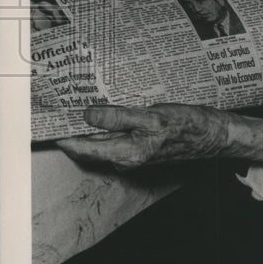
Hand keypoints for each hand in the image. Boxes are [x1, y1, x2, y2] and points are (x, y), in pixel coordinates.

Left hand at [57, 103, 230, 170]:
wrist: (214, 136)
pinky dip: (106, 126)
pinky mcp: (141, 147)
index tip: (47, 121)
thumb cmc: (187, 126)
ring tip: (75, 104)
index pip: (82, 147)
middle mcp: (126, 159)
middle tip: (58, 107)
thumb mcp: (151, 116)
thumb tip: (87, 114)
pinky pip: (116, 138)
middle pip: (88, 146)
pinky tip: (105, 111)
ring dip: (89, 127)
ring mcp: (134, 154)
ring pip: (102, 142)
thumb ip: (118, 117)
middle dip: (72, 128)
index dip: (62, 135)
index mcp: (125, 154)